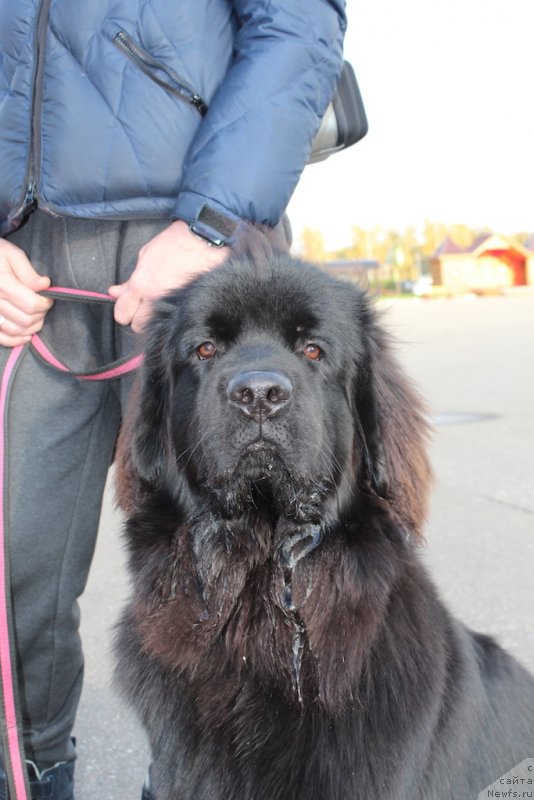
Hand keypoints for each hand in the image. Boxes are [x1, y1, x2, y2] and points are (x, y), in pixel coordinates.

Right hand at [0, 239, 53, 347]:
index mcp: (1, 284)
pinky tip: (26, 335)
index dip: (45, 303)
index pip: (31, 304)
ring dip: (32, 327)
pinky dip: (16, 340)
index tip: (48, 297)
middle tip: (43, 306)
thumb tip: (45, 285)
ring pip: (16, 330)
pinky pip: (1, 338)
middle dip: (40, 314)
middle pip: (26, 319)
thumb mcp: (11, 254)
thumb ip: (28, 272)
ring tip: (36, 316)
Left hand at [109, 220, 229, 331]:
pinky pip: (174, 320)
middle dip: (137, 316)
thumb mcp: (145, 255)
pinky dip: (171, 315)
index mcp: (141, 285)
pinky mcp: (189, 307)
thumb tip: (116, 293)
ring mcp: (173, 306)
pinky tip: (173, 305)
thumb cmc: (176, 242)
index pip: (122, 313)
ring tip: (159, 304)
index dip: (123, 309)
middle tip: (143, 303)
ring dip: (154, 319)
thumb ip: (129, 281)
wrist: (206, 241)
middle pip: (137, 325)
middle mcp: (155, 299)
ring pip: (155, 327)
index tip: (126, 304)